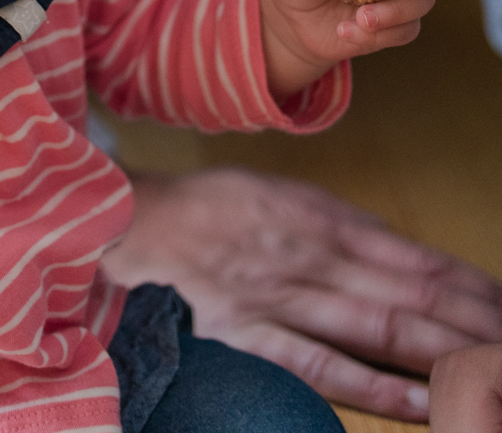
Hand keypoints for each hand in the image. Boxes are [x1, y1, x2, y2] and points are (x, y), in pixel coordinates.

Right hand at [103, 167, 501, 422]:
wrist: (130, 226)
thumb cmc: (206, 209)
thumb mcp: (279, 192)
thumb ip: (337, 224)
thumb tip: (396, 253)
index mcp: (318, 216)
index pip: (414, 258)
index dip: (468, 285)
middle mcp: (311, 256)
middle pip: (412, 295)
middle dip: (475, 322)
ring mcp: (285, 299)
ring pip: (383, 328)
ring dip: (446, 349)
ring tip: (494, 364)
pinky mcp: (255, 337)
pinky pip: (325, 367)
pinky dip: (379, 387)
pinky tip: (423, 402)